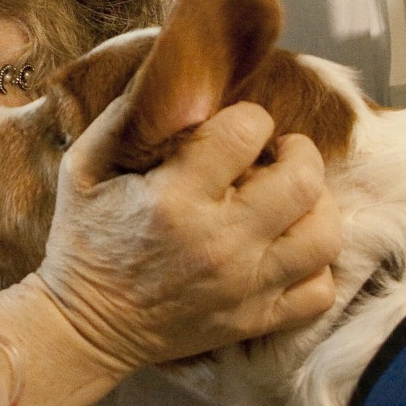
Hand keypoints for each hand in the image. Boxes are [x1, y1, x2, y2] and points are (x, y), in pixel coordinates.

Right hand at [35, 97, 340, 371]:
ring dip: (315, 206)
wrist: (83, 328)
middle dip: (297, 152)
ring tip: (289, 200)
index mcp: (175, 198)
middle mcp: (220, 242)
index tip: (233, 130)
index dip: (248, 118)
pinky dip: (316, 266)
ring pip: (324, 233)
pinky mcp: (255, 321)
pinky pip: (320, 291)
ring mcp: (244, 287)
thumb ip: (122, 118)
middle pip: (303, 179)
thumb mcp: (81, 169)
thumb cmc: (83, 243)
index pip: (247, 130)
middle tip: (274, 155)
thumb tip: (169, 77)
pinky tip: (288, 249)